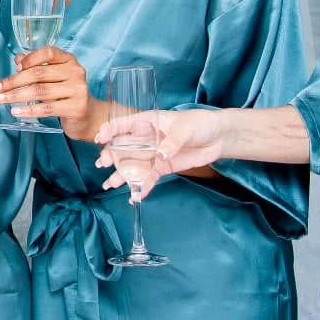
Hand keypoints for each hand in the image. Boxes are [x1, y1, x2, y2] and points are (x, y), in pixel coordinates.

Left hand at [0, 46, 102, 138]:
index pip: (48, 52)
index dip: (29, 59)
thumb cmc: (67, 94)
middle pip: (39, 74)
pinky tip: (16, 111)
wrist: (89, 116)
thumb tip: (18, 60)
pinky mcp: (76, 107)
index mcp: (69, 60)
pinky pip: (47, 108)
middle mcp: (75, 72)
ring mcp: (77, 89)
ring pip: (40, 91)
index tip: (14, 68)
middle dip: (14, 81)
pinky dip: (29, 110)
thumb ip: (37, 67)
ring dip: (16, 96)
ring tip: (1, 100)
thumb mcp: (54, 77)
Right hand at [93, 107, 224, 198]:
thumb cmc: (200, 124)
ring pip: (133, 165)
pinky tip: (134, 197)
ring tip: (110, 184)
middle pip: (124, 147)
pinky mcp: (163, 167)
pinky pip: (149, 178)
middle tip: (103, 163)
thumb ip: (172, 142)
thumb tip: (159, 155)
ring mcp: (154, 154)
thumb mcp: (185, 129)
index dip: (110, 130)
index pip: (124, 124)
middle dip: (112, 156)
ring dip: (121, 175)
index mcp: (148, 122)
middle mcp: (147, 138)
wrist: (219, 138)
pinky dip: (142, 187)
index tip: (100, 139)